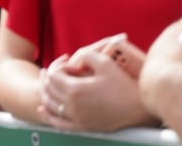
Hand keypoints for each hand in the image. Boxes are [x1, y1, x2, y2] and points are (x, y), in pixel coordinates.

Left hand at [38, 49, 152, 131]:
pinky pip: (58, 123)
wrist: (139, 110)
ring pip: (50, 104)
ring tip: (47, 82)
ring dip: (45, 92)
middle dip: (49, 76)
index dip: (58, 65)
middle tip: (56, 69)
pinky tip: (42, 109)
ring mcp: (76, 118)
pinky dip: (48, 116)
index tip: (70, 64)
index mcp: (76, 90)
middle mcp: (72, 106)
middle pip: (49, 88)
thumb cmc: (123, 85)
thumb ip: (85, 55)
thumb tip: (72, 60)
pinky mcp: (82, 127)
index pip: (54, 75)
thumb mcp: (105, 63)